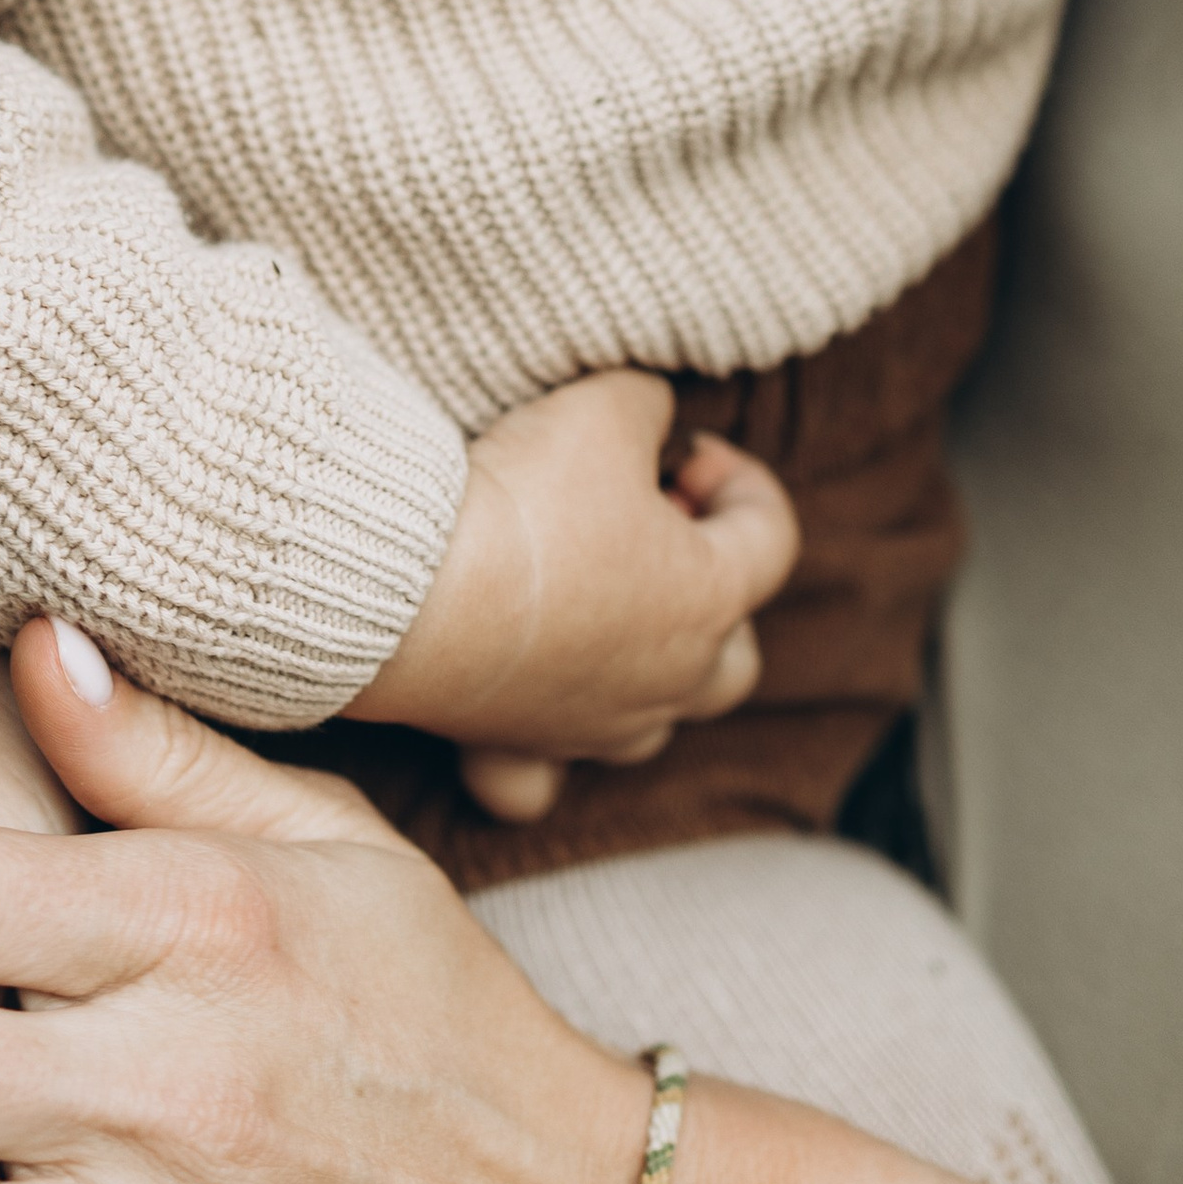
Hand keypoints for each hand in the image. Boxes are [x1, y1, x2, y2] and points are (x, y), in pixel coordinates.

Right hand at [353, 373, 795, 818]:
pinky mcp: (516, 747)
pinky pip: (538, 780)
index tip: (687, 449)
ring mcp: (594, 725)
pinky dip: (537, 755)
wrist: (409, 589)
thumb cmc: (524, 502)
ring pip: (652, 722)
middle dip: (710, 593)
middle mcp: (667, 680)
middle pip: (734, 656)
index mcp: (709, 599)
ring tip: (591, 610)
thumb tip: (650, 411)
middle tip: (650, 536)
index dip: (741, 480)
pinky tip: (517, 719)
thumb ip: (647, 404)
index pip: (772, 537)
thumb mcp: (603, 407)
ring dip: (638, 668)